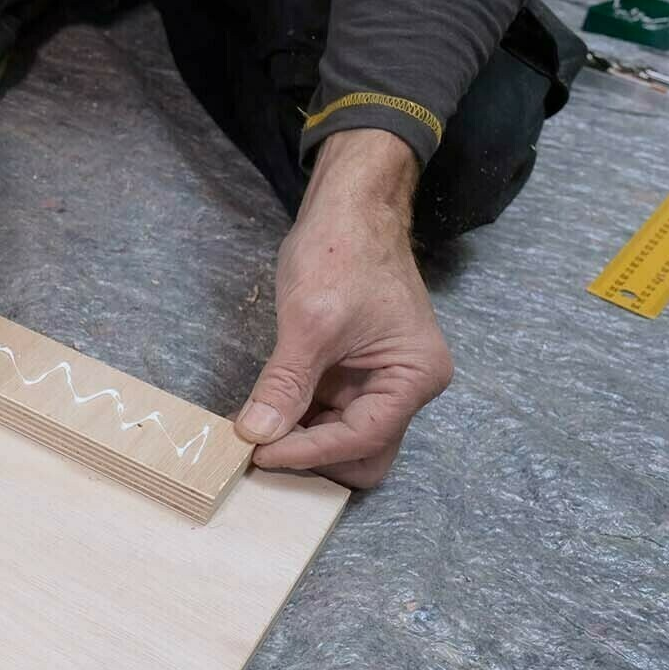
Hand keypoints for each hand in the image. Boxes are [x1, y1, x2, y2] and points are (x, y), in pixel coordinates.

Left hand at [234, 129, 453, 487]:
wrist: (349, 208)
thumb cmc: (341, 252)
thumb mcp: (309, 321)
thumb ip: (285, 383)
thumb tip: (256, 435)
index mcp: (415, 376)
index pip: (362, 439)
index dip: (308, 452)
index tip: (257, 454)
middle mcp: (406, 387)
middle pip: (362, 456)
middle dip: (314, 460)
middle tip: (259, 453)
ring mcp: (380, 382)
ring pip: (342, 441)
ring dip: (301, 442)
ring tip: (253, 435)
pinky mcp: (352, 374)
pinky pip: (327, 415)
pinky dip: (297, 421)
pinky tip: (262, 414)